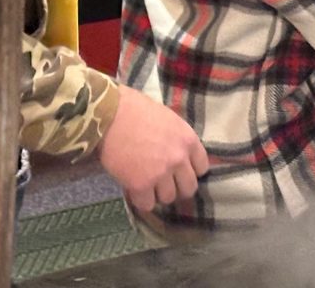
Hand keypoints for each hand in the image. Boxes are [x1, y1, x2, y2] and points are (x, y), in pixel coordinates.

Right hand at [96, 85, 208, 211]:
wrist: (111, 115)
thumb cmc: (138, 111)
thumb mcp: (170, 121)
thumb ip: (178, 140)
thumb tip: (179, 155)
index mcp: (189, 140)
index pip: (202, 167)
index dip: (190, 171)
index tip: (180, 172)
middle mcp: (179, 159)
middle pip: (189, 188)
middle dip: (178, 188)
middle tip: (165, 184)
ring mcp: (161, 173)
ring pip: (168, 198)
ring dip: (158, 194)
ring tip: (147, 186)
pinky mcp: (141, 185)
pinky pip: (147, 204)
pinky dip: (141, 200)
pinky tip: (135, 190)